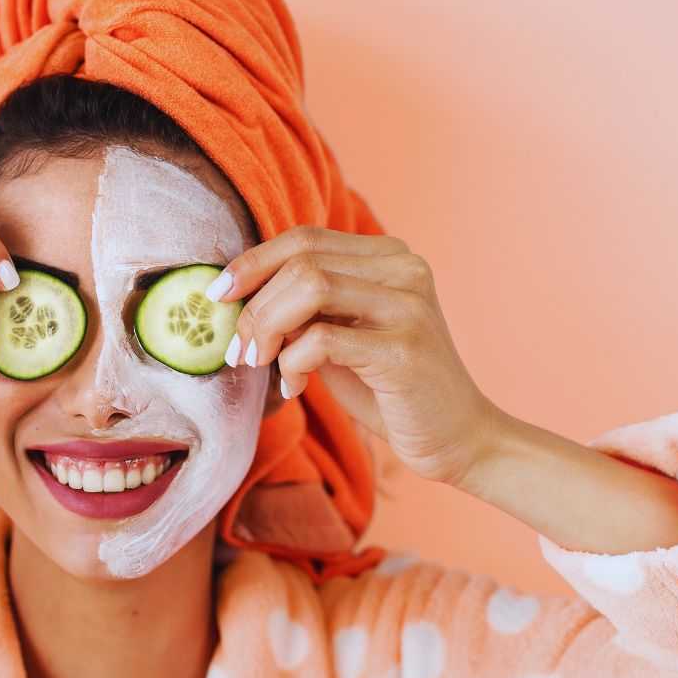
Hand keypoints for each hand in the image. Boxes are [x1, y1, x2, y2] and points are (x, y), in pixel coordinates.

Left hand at [206, 225, 498, 485]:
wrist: (459, 440)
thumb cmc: (390, 390)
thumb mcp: (342, 337)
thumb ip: (304, 309)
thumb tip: (238, 296)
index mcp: (390, 257)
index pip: (305, 238)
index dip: (253, 261)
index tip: (217, 295)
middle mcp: (404, 269)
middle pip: (301, 260)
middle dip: (253, 303)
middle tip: (235, 349)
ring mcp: (408, 305)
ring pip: (309, 287)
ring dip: (266, 327)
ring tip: (256, 362)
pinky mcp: (403, 348)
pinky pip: (321, 339)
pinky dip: (292, 362)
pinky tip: (296, 386)